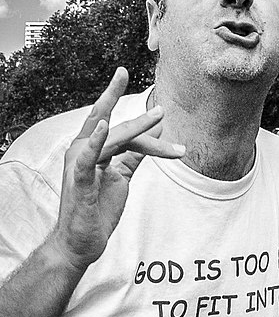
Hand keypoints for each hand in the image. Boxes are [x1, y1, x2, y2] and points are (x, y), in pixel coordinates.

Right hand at [53, 67, 184, 271]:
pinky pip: (87, 157)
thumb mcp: (122, 175)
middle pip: (111, 123)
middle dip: (134, 110)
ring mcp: (78, 164)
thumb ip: (136, 153)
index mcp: (91, 148)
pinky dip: (96, 141)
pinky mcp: (78, 180)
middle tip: (161, 106)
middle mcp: (81, 150)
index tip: (125, 73)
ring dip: (136, 127)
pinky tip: (105, 126)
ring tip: (159, 116)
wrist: (81, 242)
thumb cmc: (98, 208)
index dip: (116, 96)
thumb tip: (157, 129)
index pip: (108, 118)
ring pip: (110, 137)